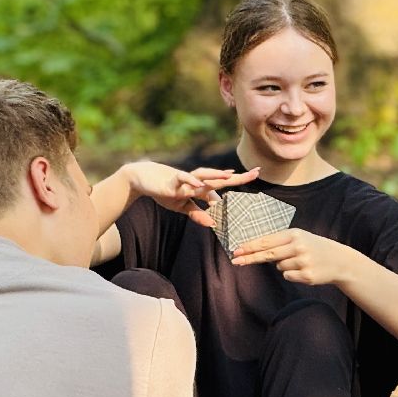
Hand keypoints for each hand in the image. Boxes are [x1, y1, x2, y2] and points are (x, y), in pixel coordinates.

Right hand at [120, 162, 259, 227]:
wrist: (141, 179)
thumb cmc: (163, 190)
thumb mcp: (181, 206)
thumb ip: (196, 213)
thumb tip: (212, 224)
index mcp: (199, 188)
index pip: (222, 188)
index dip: (236, 185)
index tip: (254, 179)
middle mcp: (196, 182)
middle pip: (220, 180)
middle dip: (237, 178)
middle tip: (256, 172)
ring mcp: (185, 180)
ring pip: (203, 177)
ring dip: (217, 176)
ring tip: (232, 176)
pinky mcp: (172, 181)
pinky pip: (183, 179)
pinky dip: (191, 181)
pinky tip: (200, 183)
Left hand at [231, 228, 351, 285]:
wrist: (340, 261)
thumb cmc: (314, 248)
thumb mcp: (300, 238)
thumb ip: (280, 242)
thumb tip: (255, 249)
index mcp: (295, 234)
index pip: (267, 241)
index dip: (251, 246)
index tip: (237, 250)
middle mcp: (298, 246)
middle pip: (268, 254)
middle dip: (250, 258)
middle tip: (236, 261)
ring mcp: (303, 261)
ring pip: (279, 267)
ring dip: (284, 266)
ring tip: (299, 262)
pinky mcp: (307, 275)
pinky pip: (288, 276)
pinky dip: (292, 274)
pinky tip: (303, 270)